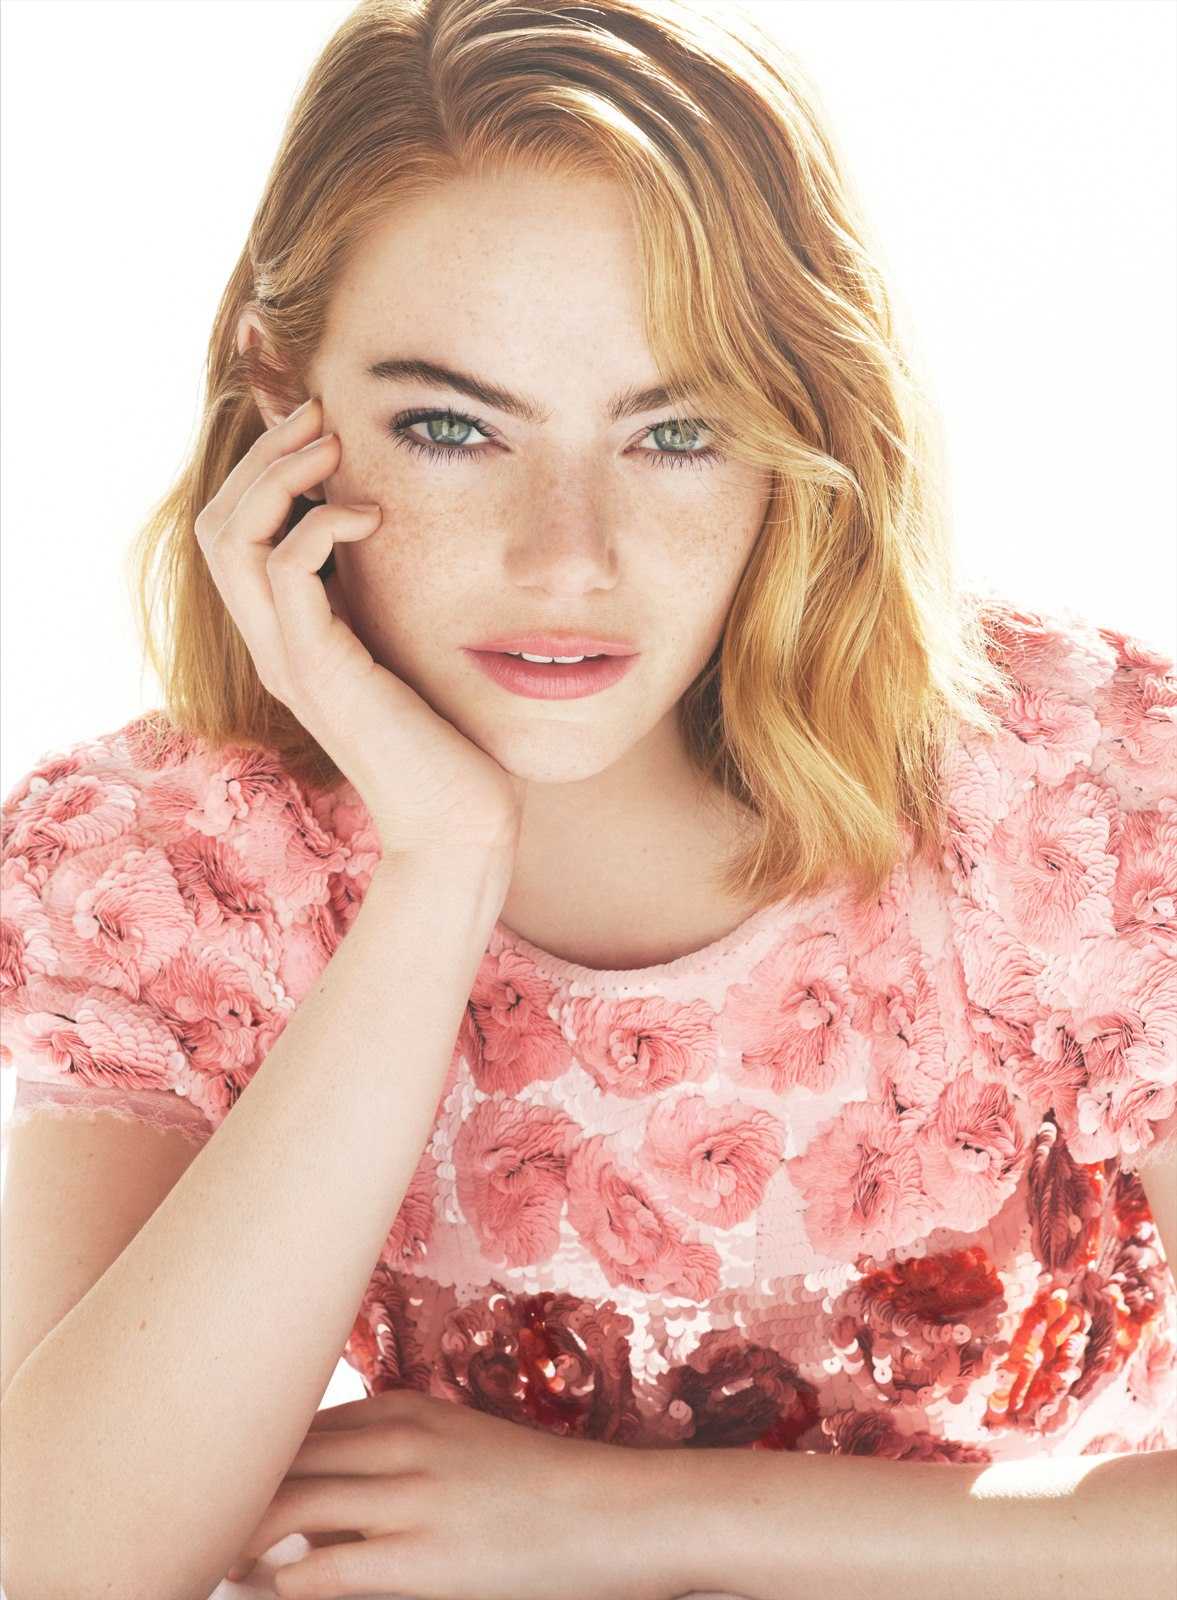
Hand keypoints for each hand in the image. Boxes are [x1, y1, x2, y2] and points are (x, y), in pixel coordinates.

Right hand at [196, 394, 525, 856]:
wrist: (459, 823)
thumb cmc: (452, 742)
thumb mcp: (412, 650)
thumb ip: (391, 601)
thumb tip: (407, 534)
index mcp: (291, 638)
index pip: (235, 535)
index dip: (266, 472)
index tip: (325, 433)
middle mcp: (274, 645)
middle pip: (217, 524)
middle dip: (264, 457)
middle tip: (322, 418)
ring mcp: (287, 658)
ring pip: (231, 537)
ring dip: (279, 475)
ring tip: (336, 446)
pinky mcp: (318, 670)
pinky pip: (283, 570)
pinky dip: (319, 524)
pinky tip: (371, 516)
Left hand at [224, 1387, 693, 1599]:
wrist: (619, 1512)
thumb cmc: (540, 1488)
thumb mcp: (461, 1446)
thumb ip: (390, 1458)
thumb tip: (318, 1510)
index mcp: (403, 1409)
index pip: (291, 1425)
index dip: (241, 1456)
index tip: (209, 1482)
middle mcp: (397, 1441)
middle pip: (276, 1460)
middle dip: (225, 1493)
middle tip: (187, 1526)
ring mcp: (409, 1497)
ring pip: (284, 1509)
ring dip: (238, 1540)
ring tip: (210, 1564)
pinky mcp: (422, 1559)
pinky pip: (323, 1569)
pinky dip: (283, 1583)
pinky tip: (270, 1592)